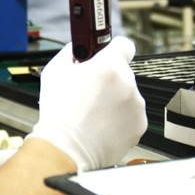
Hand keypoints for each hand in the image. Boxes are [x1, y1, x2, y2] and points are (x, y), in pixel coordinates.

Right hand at [27, 36, 146, 170]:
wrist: (67, 149)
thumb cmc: (60, 113)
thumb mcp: (55, 70)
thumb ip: (72, 52)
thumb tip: (79, 48)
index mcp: (109, 66)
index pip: (124, 44)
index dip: (114, 49)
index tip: (107, 55)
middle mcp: (128, 83)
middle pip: (122, 73)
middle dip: (109, 79)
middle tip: (90, 91)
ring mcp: (136, 105)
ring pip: (127, 94)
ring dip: (115, 99)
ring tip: (93, 112)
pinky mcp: (139, 124)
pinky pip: (131, 114)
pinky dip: (120, 118)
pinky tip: (101, 124)